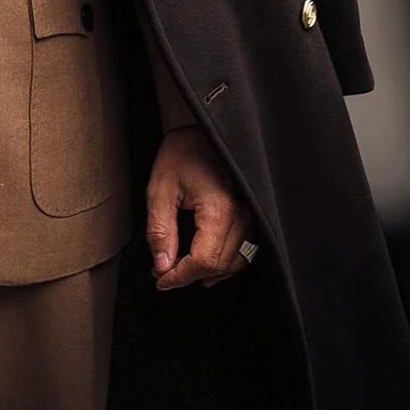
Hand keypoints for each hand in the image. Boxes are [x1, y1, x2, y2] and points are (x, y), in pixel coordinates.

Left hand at [145, 123, 254, 289]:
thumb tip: (161, 265)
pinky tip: (205, 265)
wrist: (206, 129)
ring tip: (180, 273)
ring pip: (234, 262)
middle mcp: (240, 215)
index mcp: (219, 209)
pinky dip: (222, 263)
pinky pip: (241, 250)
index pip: (204, 261)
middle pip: (219, 265)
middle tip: (162, 275)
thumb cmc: (184, 151)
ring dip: (207, 273)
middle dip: (189, 276)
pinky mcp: (249, 214)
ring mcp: (249, 215)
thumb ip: (160, 230)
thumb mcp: (160, 188)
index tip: (160, 280)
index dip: (180, 277)